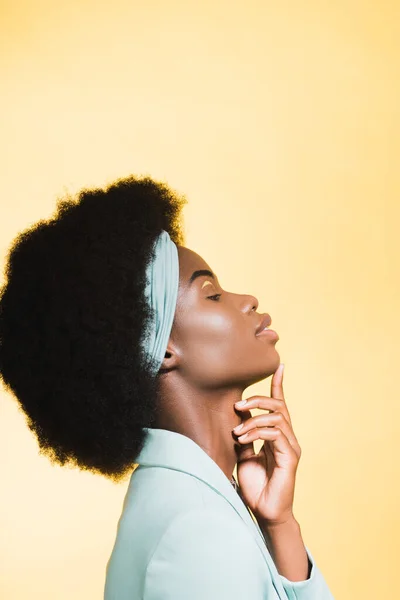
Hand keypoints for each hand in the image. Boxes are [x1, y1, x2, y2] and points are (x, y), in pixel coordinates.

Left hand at [232, 364, 301, 526]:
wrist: (264, 512)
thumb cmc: (255, 485)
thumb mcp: (244, 453)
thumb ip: (245, 433)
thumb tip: (238, 413)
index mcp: (277, 435)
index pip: (279, 404)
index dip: (279, 385)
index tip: (279, 366)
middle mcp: (287, 437)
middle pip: (278, 406)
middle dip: (258, 400)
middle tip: (237, 405)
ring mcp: (290, 446)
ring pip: (277, 418)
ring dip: (253, 421)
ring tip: (237, 433)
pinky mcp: (290, 457)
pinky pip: (276, 435)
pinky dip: (257, 433)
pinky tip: (243, 441)